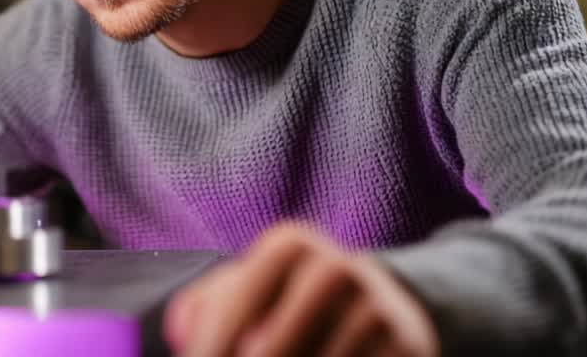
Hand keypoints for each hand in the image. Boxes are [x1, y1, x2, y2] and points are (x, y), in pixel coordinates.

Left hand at [163, 223, 438, 356]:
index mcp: (289, 244)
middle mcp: (335, 267)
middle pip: (278, 336)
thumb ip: (208, 306)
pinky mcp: (408, 342)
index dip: (214, 338)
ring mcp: (377, 306)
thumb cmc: (294, 303)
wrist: (388, 310)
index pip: (239, 294)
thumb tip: (179, 332)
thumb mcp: (255, 288)